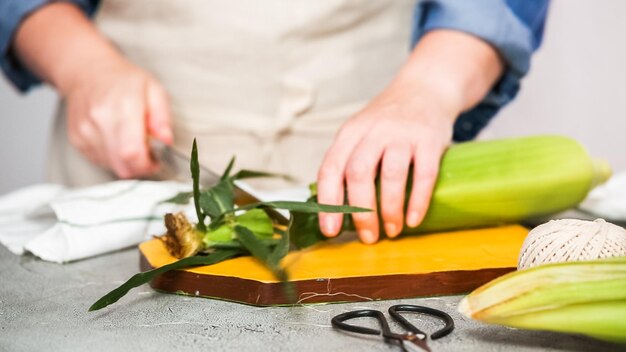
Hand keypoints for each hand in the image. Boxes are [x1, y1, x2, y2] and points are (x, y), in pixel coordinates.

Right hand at [12, 2, 172, 178]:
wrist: (88, 72)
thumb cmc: (125, 81)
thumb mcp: (154, 90)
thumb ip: (162, 117)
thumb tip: (167, 140)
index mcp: (123, 107)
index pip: (132, 152)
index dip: (148, 164)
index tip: (157, 160)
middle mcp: (100, 121)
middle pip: (123, 166)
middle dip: (141, 167)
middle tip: (148, 153)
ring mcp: (85, 132)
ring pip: (112, 166)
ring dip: (127, 163)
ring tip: (132, 142)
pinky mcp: (76, 140)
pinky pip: (100, 162)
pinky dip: (113, 158)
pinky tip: (117, 141)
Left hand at [316, 30, 503, 243]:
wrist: (426, 87)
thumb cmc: (388, 121)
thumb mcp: (360, 132)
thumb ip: (348, 162)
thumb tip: (336, 211)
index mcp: (350, 132)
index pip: (331, 168)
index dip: (328, 202)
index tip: (330, 230)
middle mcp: (374, 131)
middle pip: (359, 174)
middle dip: (361, 212)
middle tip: (368, 237)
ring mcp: (403, 133)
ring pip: (391, 175)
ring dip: (389, 210)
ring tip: (392, 231)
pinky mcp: (430, 139)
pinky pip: (424, 174)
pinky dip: (418, 201)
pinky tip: (413, 219)